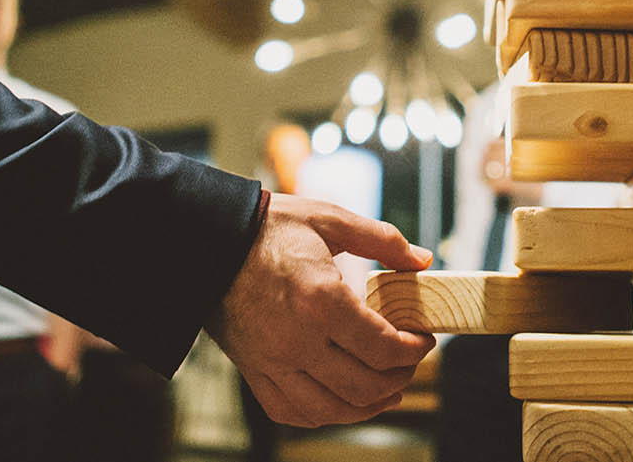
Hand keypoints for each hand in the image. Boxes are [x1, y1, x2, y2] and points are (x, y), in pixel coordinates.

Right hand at [206, 192, 435, 426]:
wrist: (210, 241)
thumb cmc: (269, 227)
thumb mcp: (329, 219)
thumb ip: (381, 239)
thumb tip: (423, 260)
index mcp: (322, 301)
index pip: (384, 348)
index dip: (414, 350)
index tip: (423, 339)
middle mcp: (298, 340)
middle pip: (365, 385)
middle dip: (399, 377)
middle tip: (409, 361)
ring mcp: (272, 362)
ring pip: (332, 409)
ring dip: (368, 405)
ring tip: (386, 389)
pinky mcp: (253, 371)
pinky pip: (293, 412)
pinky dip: (324, 413)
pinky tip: (341, 399)